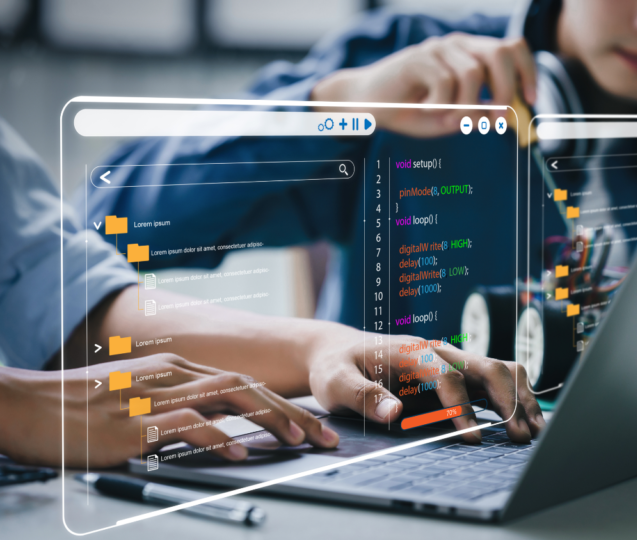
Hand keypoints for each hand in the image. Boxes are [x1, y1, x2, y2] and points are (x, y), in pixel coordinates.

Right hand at [0, 354, 338, 467]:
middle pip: (247, 386)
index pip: (243, 381)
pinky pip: (186, 425)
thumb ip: (178, 409)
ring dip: (269, 419)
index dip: (282, 402)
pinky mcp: (133, 422)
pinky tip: (240, 453)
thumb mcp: (137, 400)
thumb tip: (218, 431)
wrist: (24, 405)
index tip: (311, 425)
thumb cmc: (78, 407)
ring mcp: (153, 396)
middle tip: (322, 437)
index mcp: (174, 369)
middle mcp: (171, 375)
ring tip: (297, 442)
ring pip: (227, 398)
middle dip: (291, 411)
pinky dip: (218, 438)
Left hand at [306, 328, 544, 443]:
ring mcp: (453, 360)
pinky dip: (516, 396)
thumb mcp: (337, 382)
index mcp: (412, 351)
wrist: (340, 352)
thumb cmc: (338, 367)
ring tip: (533, 430)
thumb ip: (363, 395)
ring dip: (520, 397)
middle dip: (507, 401)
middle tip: (518, 436)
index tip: (472, 437)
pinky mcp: (459, 373)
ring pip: (500, 369)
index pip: (448, 376)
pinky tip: (526, 420)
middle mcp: (440, 351)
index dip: (462, 407)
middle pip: (487, 367)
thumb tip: (394, 411)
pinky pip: (496, 378)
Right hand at [311, 33, 537, 136]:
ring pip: (473, 74)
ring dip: (466, 106)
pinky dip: (441, 106)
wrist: (368, 107)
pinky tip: (427, 110)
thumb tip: (508, 115)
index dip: (528, 72)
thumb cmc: (413, 111)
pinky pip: (445, 83)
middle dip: (505, 89)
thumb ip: (480, 113)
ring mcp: (438, 48)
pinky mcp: (418, 58)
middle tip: (497, 119)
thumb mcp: (455, 117)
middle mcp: (458, 45)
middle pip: (500, 53)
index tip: (531, 100)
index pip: (512, 48)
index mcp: (471, 54)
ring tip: (450, 121)